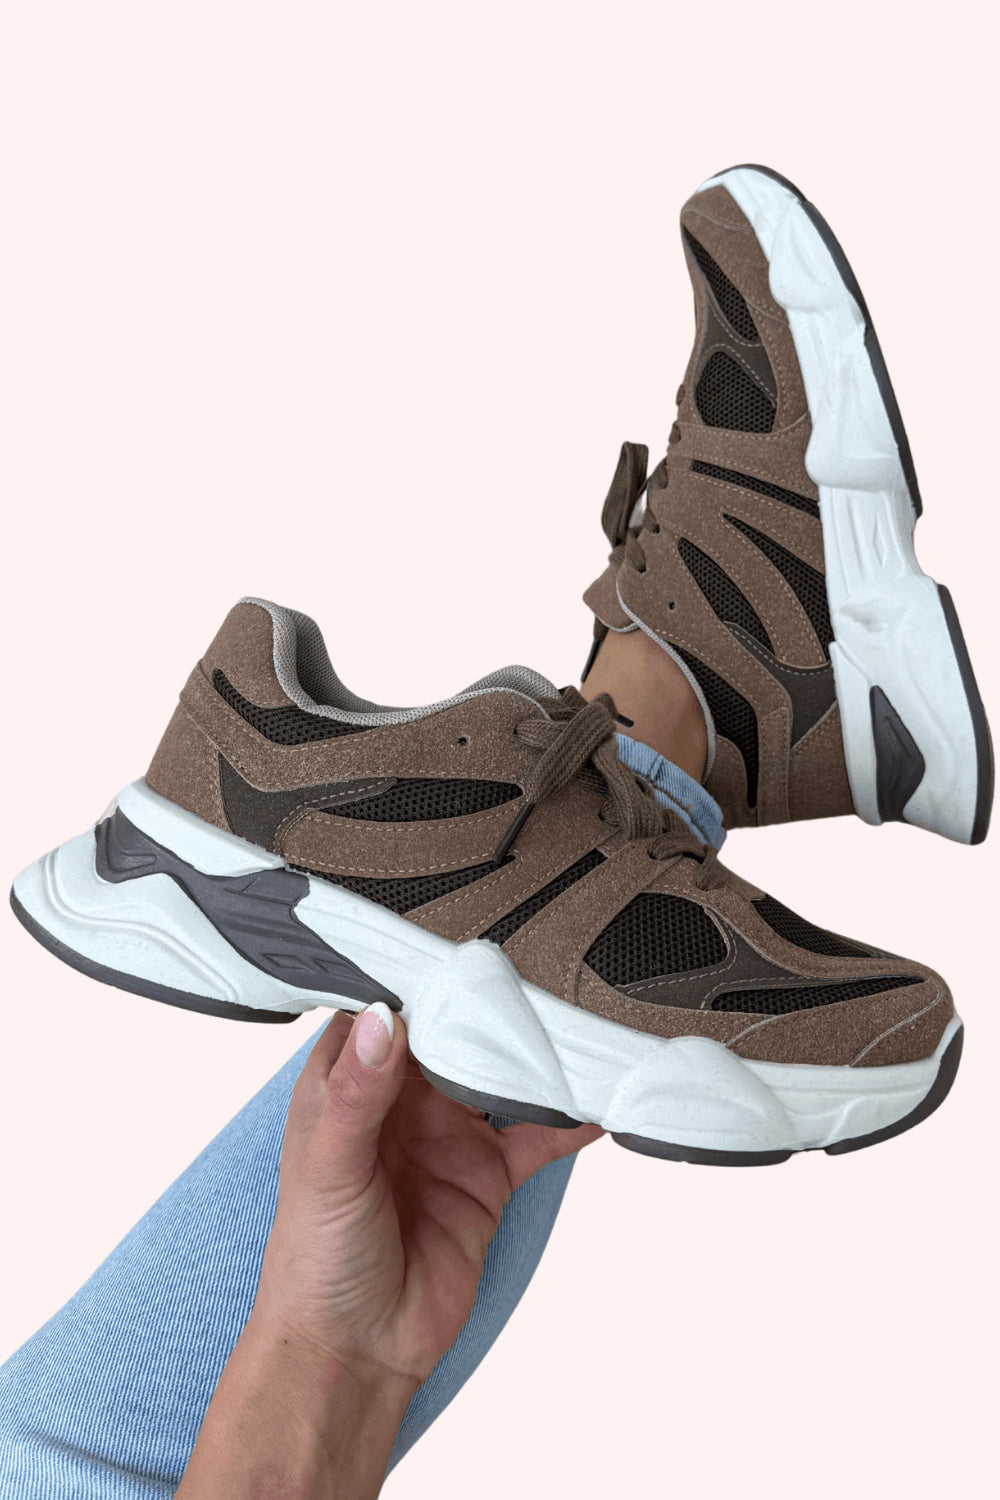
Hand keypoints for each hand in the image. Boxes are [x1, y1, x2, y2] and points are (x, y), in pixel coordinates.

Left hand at [177, 1004, 600, 1497]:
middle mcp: (400, 1099)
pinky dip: (568, 1116)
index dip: (419, 979)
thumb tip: (380, 1019)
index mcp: (348, 1081)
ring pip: (499, 1076)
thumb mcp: (330, 1168)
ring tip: (578, 1028)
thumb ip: (358, 1094)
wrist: (356, 1352)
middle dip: (491, 1011)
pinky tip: (598, 1100)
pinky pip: (535, 1134)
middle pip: (454, 1034)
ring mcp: (448, 1134)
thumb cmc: (315, 1260)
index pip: (385, 1009)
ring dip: (534, 1058)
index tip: (459, 950)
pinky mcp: (487, 1175)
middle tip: (536, 977)